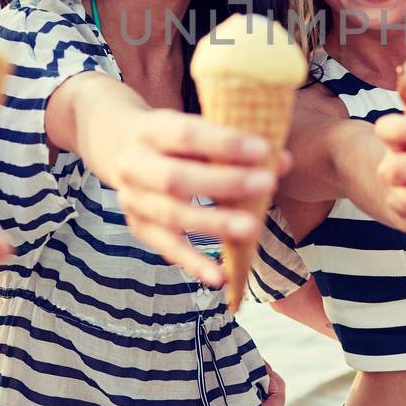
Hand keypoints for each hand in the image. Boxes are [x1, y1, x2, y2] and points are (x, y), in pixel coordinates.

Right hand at [111, 107, 290, 286]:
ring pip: (171, 215)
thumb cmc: (177, 139)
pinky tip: (220, 276)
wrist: (123, 148)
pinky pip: (167, 248)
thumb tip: (282, 162)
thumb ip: (238, 145)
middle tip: (267, 185)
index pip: (186, 134)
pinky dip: (194, 263)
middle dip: (223, 182)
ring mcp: (133, 199)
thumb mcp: (199, 130)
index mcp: (151, 129)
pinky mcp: (139, 227)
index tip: (263, 150)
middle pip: (175, 178)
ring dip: (214, 223)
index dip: (224, 142)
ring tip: (253, 228)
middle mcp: (135, 164)